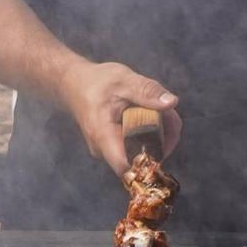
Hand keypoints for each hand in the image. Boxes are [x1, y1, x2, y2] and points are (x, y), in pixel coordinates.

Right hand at [57, 60, 181, 173]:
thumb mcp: (123, 80)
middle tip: (169, 114)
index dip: (150, 160)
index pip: (127, 166)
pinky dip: (151, 133)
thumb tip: (172, 103)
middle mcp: (104, 149)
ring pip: (141, 152)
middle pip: (140, 159)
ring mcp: (109, 150)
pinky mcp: (114, 146)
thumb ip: (146, 91)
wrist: (74, 84)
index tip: (167, 138)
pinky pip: (137, 146)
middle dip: (162, 140)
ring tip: (162, 111)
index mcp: (103, 135)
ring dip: (159, 135)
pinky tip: (153, 115)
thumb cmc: (95, 82)